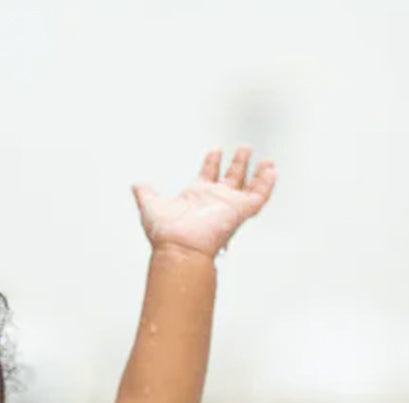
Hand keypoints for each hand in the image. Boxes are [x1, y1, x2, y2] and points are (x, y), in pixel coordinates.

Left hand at [131, 146, 275, 257]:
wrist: (179, 248)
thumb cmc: (165, 233)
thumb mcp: (150, 205)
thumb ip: (145, 193)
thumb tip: (136, 185)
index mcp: (196, 196)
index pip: (207, 175)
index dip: (211, 162)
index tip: (214, 150)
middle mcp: (214, 200)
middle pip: (231, 177)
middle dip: (237, 163)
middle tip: (244, 148)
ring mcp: (228, 206)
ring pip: (248, 186)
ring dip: (257, 173)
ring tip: (266, 160)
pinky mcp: (240, 211)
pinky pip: (259, 196)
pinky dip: (267, 184)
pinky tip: (272, 171)